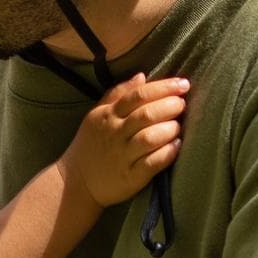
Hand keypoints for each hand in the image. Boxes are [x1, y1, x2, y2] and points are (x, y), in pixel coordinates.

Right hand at [64, 73, 187, 206]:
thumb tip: (142, 76)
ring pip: (149, 138)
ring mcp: (122, 156)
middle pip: (145, 115)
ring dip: (169, 129)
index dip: (162, 88)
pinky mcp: (130, 177)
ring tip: (178, 126)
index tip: (182, 84)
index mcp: (108, 115)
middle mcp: (115, 134)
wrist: (75, 181)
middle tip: (182, 104)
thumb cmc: (91, 144)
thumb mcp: (97, 115)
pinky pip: (151, 163)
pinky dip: (167, 153)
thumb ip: (118, 94)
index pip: (137, 96)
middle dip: (169, 106)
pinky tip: (176, 146)